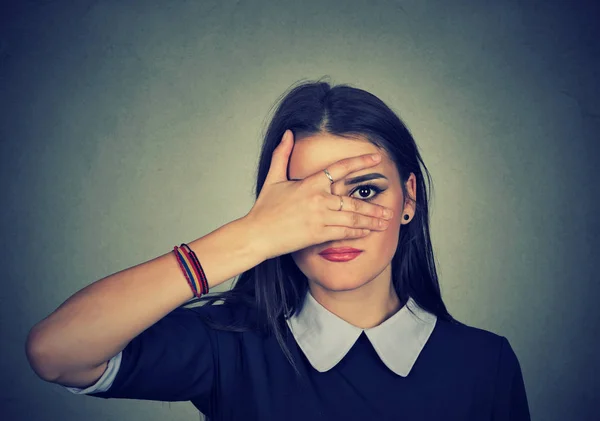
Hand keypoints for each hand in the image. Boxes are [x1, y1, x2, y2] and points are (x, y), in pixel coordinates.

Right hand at [245, 129, 393, 260]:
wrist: (256, 234)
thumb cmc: (264, 208)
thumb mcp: (273, 178)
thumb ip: (282, 154)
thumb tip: (288, 133)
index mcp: (309, 183)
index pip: (340, 168)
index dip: (360, 162)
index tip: (377, 158)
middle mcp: (318, 199)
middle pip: (353, 200)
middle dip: (374, 206)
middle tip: (389, 209)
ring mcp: (319, 218)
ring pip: (352, 217)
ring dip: (371, 220)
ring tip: (385, 222)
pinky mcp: (318, 234)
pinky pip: (344, 232)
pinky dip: (358, 232)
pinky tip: (367, 232)